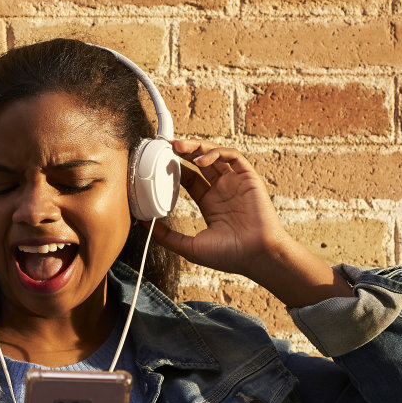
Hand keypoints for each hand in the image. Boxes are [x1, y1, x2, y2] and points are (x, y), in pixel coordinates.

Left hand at [153, 138, 354, 307]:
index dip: (175, 169)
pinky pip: (233, 156)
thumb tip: (144, 225)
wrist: (257, 256)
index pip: (190, 179)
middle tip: (166, 147)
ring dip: (197, 147)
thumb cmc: (230, 255)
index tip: (158, 164)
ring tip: (178, 147)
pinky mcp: (249, 178)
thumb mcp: (189, 247)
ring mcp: (236, 183)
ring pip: (215, 155)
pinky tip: (201, 161)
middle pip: (201, 162)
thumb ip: (167, 236)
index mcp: (211, 203)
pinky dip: (216, 153)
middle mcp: (223, 190)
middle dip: (184, 152)